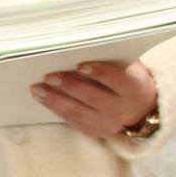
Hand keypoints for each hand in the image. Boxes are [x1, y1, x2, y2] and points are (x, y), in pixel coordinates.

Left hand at [33, 61, 156, 138]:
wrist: (138, 105)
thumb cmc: (124, 75)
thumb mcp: (125, 65)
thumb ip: (108, 57)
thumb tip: (76, 46)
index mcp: (135, 88)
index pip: (118, 80)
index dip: (100, 73)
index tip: (81, 65)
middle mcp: (123, 109)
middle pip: (94, 98)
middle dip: (70, 86)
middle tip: (49, 76)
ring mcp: (109, 123)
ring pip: (79, 112)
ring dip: (55, 99)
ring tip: (37, 88)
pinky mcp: (94, 130)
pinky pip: (72, 120)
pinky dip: (55, 108)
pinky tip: (41, 97)